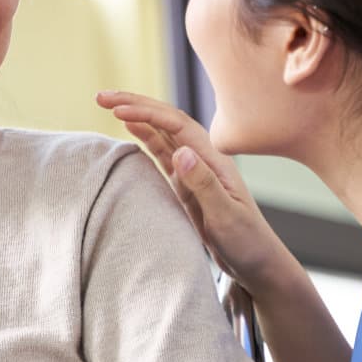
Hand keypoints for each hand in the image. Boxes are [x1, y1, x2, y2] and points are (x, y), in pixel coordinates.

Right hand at [94, 90, 292, 287]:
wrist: (259, 264)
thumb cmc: (249, 243)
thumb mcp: (227, 217)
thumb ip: (204, 184)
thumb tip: (180, 151)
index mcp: (214, 161)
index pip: (176, 126)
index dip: (147, 114)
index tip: (118, 111)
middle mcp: (204, 159)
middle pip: (167, 121)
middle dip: (135, 104)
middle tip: (102, 97)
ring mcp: (194, 171)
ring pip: (162, 133)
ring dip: (136, 116)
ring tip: (108, 104)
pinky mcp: (186, 185)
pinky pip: (162, 153)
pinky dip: (144, 137)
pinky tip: (130, 128)